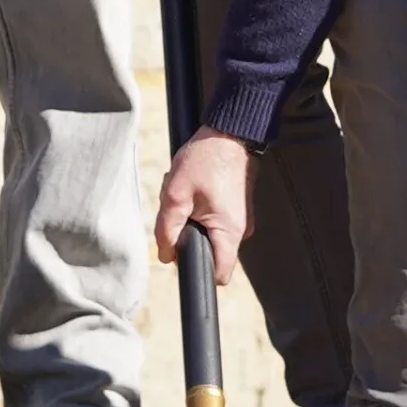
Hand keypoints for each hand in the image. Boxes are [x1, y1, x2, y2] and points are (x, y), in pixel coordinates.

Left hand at [152, 129, 252, 271]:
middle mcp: (241, 231)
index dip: (196, 270)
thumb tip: (165, 256)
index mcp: (229, 232)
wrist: (230, 132)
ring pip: (209, 234)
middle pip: (209, 253)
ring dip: (192, 219)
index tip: (182, 251)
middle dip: (188, 236)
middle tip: (180, 209)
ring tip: (186, 193)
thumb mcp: (175, 194)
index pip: (217, 274)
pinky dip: (199, 209)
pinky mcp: (236, 209)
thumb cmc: (205, 159)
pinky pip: (215, 221)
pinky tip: (194, 188)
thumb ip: (167, 229)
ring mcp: (240, 219)